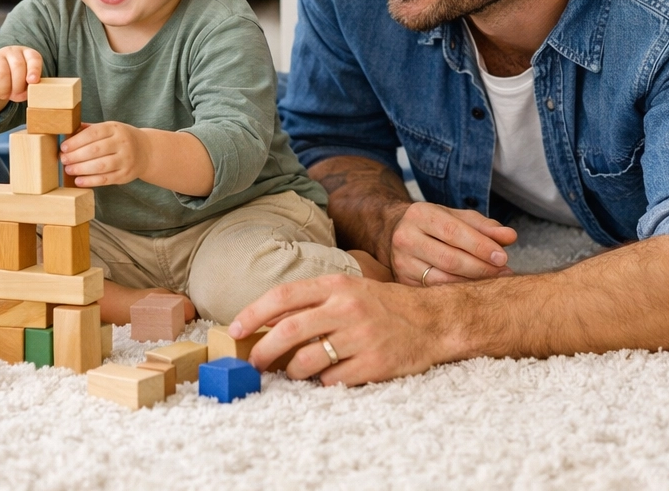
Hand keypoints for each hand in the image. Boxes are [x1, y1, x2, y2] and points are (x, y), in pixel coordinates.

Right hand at [0, 45, 42, 118]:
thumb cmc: (11, 81)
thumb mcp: (23, 84)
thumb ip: (28, 87)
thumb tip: (27, 93)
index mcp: (26, 54)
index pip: (34, 57)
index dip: (35, 69)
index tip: (32, 81)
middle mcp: (11, 51)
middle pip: (18, 66)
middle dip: (18, 86)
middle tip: (15, 96)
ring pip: (2, 73)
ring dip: (4, 90)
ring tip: (3, 96)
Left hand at [60, 122, 148, 186]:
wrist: (146, 151)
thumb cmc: (120, 138)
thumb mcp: (109, 128)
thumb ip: (90, 130)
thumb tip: (67, 133)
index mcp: (115, 128)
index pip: (93, 133)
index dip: (76, 141)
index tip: (64, 147)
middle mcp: (122, 143)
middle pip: (95, 150)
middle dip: (76, 156)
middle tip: (63, 159)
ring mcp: (125, 160)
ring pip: (100, 166)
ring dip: (81, 169)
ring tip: (68, 169)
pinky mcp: (125, 175)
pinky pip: (106, 179)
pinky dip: (90, 181)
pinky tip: (79, 181)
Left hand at [233, 274, 449, 385]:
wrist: (433, 321)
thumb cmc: (382, 306)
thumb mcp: (348, 290)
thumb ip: (313, 301)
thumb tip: (267, 322)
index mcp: (336, 286)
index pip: (283, 296)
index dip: (254, 313)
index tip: (235, 329)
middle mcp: (347, 309)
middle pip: (289, 331)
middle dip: (263, 350)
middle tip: (255, 363)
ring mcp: (361, 337)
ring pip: (307, 361)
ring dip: (293, 372)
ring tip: (295, 372)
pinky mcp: (374, 365)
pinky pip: (333, 380)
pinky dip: (323, 382)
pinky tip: (328, 376)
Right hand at [387, 201, 516, 284]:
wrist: (396, 233)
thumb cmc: (435, 225)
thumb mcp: (458, 218)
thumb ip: (485, 227)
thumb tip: (510, 236)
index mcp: (420, 214)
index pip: (453, 232)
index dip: (480, 246)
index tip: (502, 257)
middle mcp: (406, 237)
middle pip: (449, 259)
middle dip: (481, 267)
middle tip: (504, 272)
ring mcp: (402, 262)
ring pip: (442, 279)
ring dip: (472, 283)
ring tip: (494, 282)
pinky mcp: (402, 282)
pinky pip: (435, 291)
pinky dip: (458, 292)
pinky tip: (474, 290)